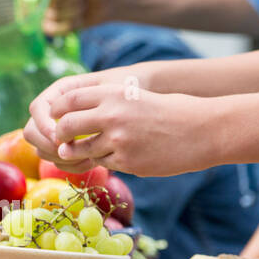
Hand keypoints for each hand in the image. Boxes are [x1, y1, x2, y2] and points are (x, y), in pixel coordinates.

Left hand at [30, 78, 217, 177]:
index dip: (56, 111)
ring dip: (78, 152)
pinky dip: (104, 161)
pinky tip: (115, 156)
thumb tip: (70, 116)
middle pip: (66, 126)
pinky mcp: (128, 162)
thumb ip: (104, 104)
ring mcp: (119, 141)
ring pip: (81, 150)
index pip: (67, 101)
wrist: (203, 130)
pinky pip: (104, 163)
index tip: (55, 117)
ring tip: (81, 151)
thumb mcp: (133, 96)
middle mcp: (111, 116)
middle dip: (59, 134)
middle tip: (60, 139)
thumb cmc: (168, 110)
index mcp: (112, 94)